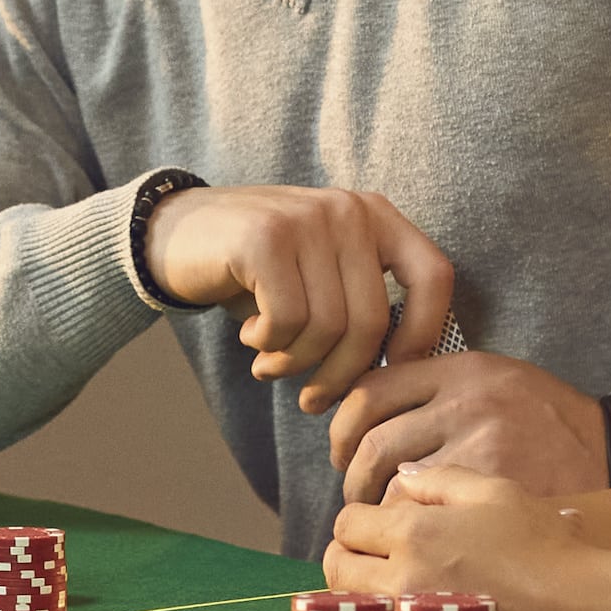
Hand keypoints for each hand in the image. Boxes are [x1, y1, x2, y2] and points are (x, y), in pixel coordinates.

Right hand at [139, 184, 454, 412]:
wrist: (176, 233)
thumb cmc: (260, 273)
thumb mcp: (323, 276)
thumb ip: (364, 307)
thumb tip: (405, 376)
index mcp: (376, 216)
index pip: (433, 276)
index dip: (422, 333)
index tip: (394, 372)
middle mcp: (349, 211)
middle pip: (371, 319)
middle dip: (341, 374)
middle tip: (313, 399)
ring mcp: (307, 219)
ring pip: (326, 327)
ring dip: (295, 364)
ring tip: (271, 363)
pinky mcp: (266, 238)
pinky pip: (286, 320)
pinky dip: (269, 345)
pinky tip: (252, 337)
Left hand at [325, 462, 602, 610]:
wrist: (576, 605)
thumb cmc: (540, 543)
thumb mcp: (493, 491)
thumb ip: (438, 480)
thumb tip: (399, 480)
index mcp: (413, 532)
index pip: (346, 523)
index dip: (359, 519)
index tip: (379, 522)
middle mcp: (400, 578)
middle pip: (336, 567)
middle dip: (348, 554)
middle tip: (374, 551)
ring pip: (351, 605)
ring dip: (361, 590)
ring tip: (392, 580)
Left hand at [329, 348, 607, 516]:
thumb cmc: (551, 425)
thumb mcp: (496, 382)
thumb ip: (437, 393)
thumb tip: (366, 417)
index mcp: (462, 372)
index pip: (370, 395)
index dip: (342, 430)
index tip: (342, 454)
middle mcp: (466, 406)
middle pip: (371, 446)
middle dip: (352, 481)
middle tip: (355, 501)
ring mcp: (479, 455)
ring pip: (391, 491)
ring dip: (373, 516)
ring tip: (379, 533)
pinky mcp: (493, 502)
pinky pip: (426, 523)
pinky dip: (407, 540)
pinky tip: (409, 548)